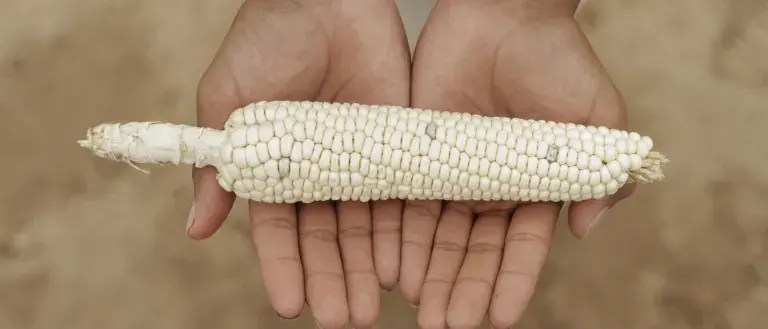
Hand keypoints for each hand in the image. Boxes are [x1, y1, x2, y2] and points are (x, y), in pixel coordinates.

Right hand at [187, 1, 409, 327]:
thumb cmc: (265, 41)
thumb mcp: (226, 101)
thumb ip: (216, 164)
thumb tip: (195, 230)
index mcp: (275, 169)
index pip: (278, 232)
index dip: (283, 268)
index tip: (289, 306)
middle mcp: (319, 174)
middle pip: (326, 239)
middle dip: (332, 280)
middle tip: (343, 319)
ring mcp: (359, 162)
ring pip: (364, 228)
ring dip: (366, 269)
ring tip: (370, 307)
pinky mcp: (395, 144)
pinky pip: (399, 195)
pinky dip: (400, 231)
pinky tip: (401, 265)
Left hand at [401, 1, 633, 327]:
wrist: (503, 13)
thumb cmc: (557, 58)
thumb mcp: (597, 113)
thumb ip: (600, 172)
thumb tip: (587, 228)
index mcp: (534, 187)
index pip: (522, 247)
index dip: (511, 281)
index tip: (499, 318)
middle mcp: (491, 189)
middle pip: (474, 251)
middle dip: (463, 289)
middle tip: (448, 325)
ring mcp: (452, 174)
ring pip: (438, 236)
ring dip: (430, 274)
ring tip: (420, 309)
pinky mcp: (418, 153)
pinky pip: (405, 201)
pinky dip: (399, 235)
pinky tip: (391, 266)